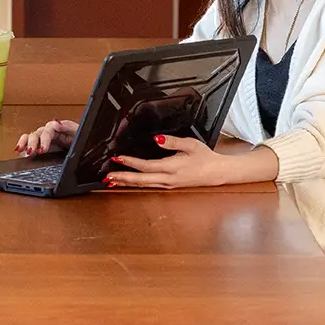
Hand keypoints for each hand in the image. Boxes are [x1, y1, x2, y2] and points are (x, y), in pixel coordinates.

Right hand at [14, 119, 77, 155]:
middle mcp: (49, 132)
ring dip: (26, 143)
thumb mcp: (78, 131)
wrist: (84, 149)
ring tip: (22, 150)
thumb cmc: (80, 138)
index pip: (49, 128)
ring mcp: (43, 139)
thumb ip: (69, 126)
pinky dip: (22, 144)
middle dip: (34, 142)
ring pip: (31, 137)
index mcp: (58, 127)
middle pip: (38, 133)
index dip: (45, 138)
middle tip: (32, 151)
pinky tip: (18, 150)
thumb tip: (57, 123)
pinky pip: (28, 142)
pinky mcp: (40, 146)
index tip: (44, 147)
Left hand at [105, 135, 241, 189]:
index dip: (130, 163)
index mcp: (172, 168)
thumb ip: (173, 141)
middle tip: (107, 176)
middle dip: (123, 178)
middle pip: (141, 180)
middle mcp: (168, 179)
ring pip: (143, 185)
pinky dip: (136, 184)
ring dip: (127, 183)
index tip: (118, 159)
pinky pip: (148, 186)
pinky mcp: (169, 186)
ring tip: (112, 181)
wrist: (216, 172)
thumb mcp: (190, 144)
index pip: (146, 166)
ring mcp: (168, 184)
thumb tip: (157, 139)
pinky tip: (128, 182)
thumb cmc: (204, 157)